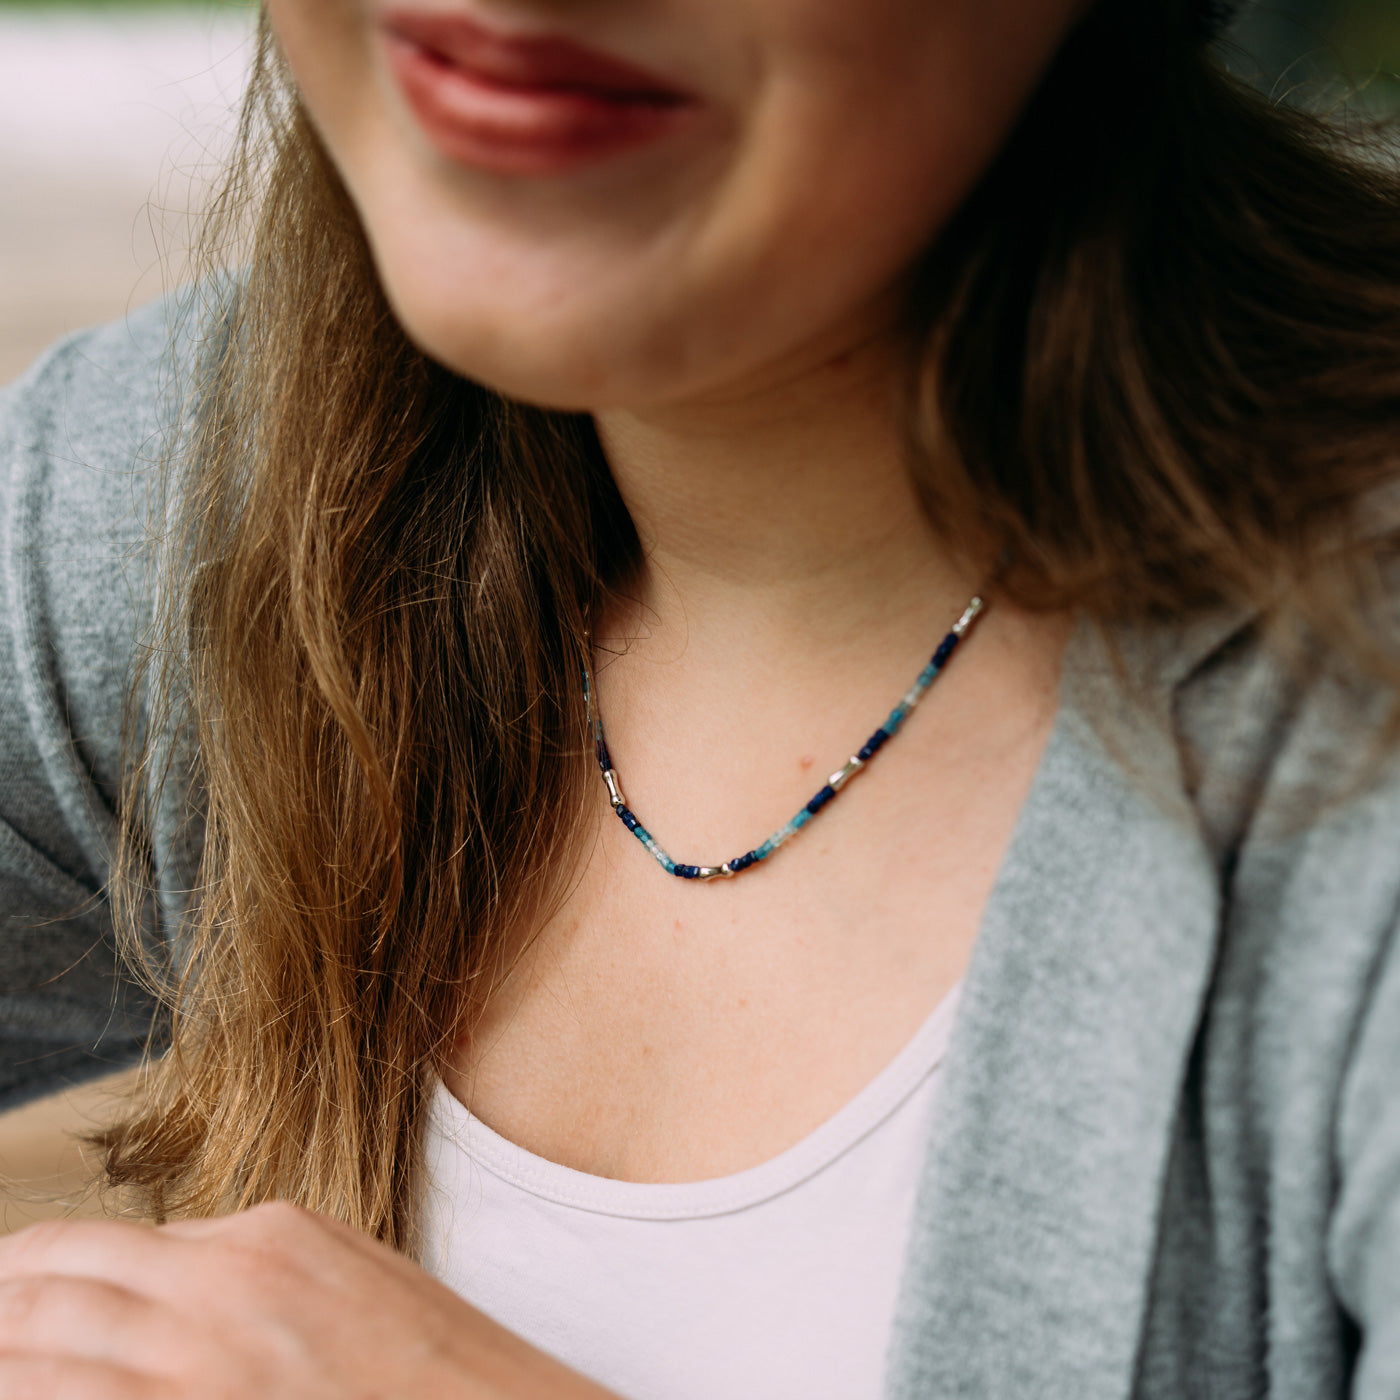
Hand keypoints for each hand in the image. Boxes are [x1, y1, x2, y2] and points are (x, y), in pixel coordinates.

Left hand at [0, 1201, 619, 1398]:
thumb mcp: (354, 1278)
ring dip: (0, 1350)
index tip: (8, 1289)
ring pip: (40, 1348)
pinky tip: (16, 1389)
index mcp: (270, 1236)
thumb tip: (168, 1274)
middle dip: (1, 1301)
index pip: (113, 1241)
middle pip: (59, 1280)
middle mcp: (223, 1287)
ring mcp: (202, 1367)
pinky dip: (32, 1393)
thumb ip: (256, 1270)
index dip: (38, 1268)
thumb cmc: (436, 1373)